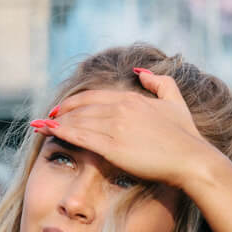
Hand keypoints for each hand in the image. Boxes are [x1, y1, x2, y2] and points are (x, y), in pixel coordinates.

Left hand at [31, 68, 215, 193]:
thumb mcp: (175, 101)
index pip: (94, 97)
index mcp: (132, 98)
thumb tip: (139, 72)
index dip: (75, 102)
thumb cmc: (186, 136)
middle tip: (47, 118)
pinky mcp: (113, 146)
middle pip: (81, 108)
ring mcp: (116, 127)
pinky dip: (61, 132)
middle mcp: (121, 108)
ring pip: (77, 121)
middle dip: (61, 113)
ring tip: (40, 125)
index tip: (62, 108)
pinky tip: (47, 131)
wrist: (192, 159)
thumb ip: (159, 83)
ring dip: (55, 122)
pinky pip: (80, 136)